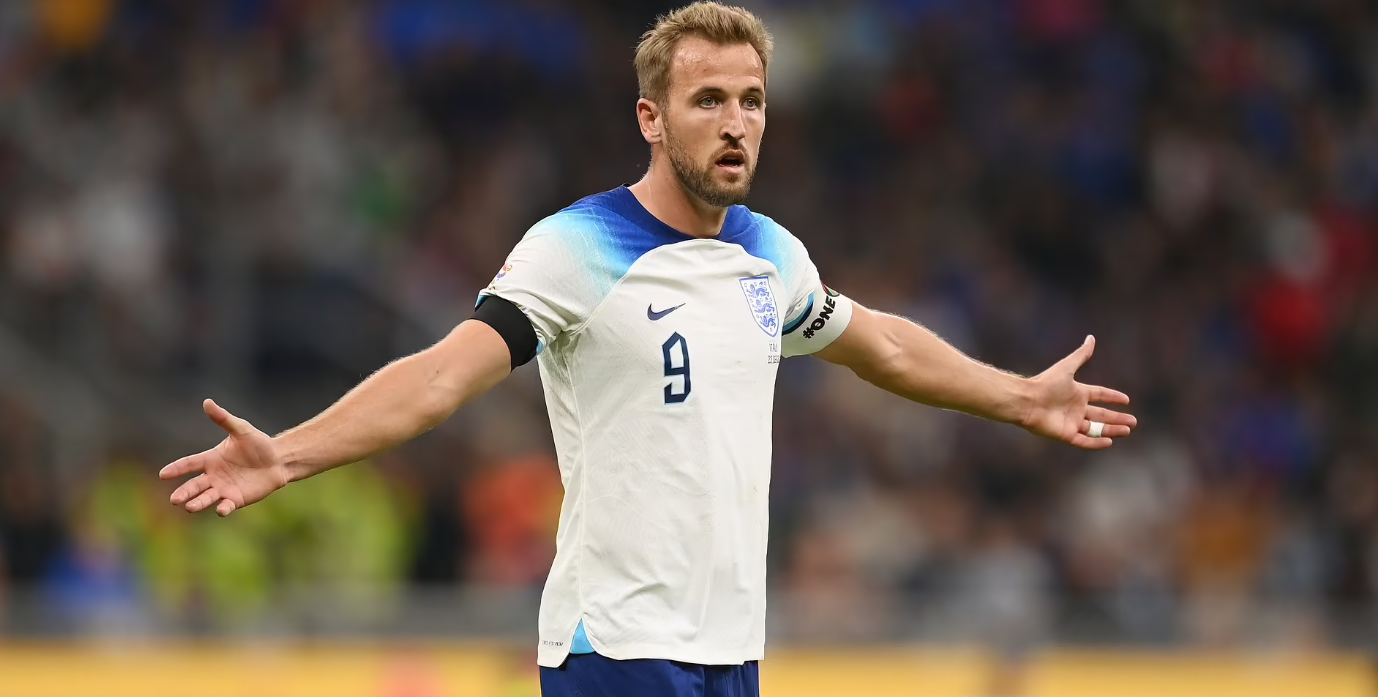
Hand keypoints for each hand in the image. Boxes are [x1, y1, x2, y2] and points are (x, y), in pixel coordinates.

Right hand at [160, 399, 288, 515]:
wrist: (278, 459)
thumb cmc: (258, 443)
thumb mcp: (240, 429)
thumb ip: (223, 418)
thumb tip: (207, 402)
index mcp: (211, 459)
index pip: (189, 464)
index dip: (176, 469)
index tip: (163, 474)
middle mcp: (213, 476)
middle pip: (194, 486)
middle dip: (184, 493)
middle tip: (174, 500)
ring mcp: (224, 489)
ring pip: (206, 497)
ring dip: (198, 503)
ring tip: (190, 507)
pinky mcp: (236, 499)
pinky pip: (227, 505)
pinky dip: (223, 508)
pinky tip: (221, 510)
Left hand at [1021, 336, 1136, 448]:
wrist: (1026, 400)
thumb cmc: (1045, 383)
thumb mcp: (1067, 367)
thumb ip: (1081, 355)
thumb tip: (1091, 338)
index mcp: (1077, 392)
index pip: (1099, 395)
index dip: (1112, 397)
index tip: (1126, 400)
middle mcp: (1075, 408)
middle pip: (1101, 415)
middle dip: (1117, 418)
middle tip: (1133, 422)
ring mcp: (1071, 422)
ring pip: (1095, 429)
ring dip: (1111, 430)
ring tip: (1127, 430)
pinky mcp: (1065, 434)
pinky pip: (1084, 441)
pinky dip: (1096, 443)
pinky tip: (1109, 443)